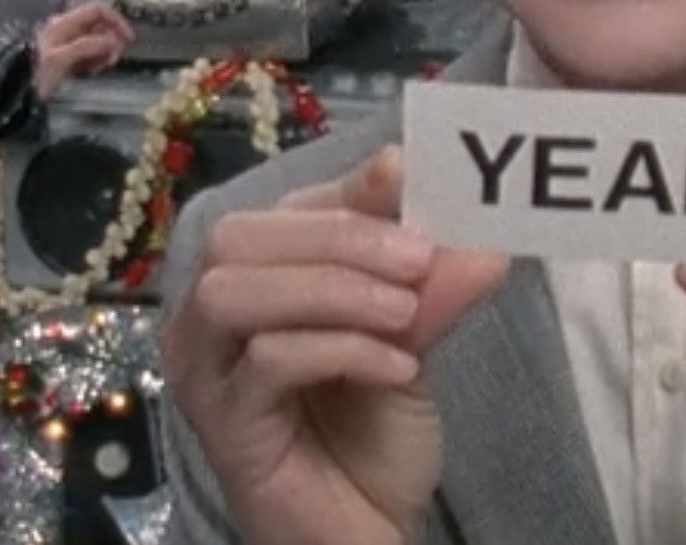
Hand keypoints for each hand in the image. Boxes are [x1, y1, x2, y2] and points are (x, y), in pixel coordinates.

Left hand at [31, 2, 132, 99]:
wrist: (15, 92)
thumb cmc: (35, 74)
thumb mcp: (61, 59)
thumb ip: (87, 46)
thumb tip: (113, 41)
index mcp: (64, 23)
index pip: (97, 10)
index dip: (116, 21)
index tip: (128, 39)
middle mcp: (66, 29)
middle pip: (99, 25)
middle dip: (111, 40)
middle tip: (113, 59)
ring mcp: (66, 43)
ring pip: (95, 41)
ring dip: (104, 52)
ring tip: (99, 67)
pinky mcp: (66, 58)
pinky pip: (88, 54)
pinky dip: (95, 60)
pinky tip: (90, 71)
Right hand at [162, 147, 507, 544]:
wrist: (363, 536)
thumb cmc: (372, 440)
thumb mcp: (409, 346)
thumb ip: (429, 291)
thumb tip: (481, 238)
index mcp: (248, 282)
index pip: (280, 211)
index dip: (344, 191)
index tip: (408, 177)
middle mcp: (205, 321)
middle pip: (237, 238)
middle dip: (335, 236)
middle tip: (417, 258)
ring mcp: (204, 375)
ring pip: (234, 293)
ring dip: (330, 289)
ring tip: (405, 314)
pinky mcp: (223, 427)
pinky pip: (265, 363)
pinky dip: (339, 349)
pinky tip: (398, 368)